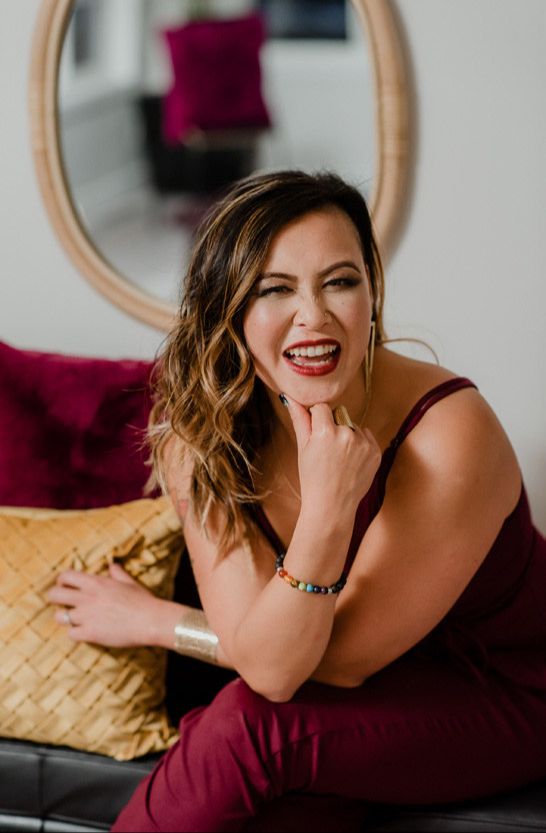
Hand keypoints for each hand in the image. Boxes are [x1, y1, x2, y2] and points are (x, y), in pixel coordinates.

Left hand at [48, 563, 162, 647]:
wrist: (150, 620)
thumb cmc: (142, 601)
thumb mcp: (129, 582)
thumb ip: (117, 573)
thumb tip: (112, 565)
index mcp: (95, 583)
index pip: (65, 576)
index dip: (61, 581)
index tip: (66, 586)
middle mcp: (87, 597)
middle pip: (54, 595)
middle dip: (55, 598)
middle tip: (64, 603)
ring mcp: (87, 616)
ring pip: (59, 616)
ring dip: (65, 618)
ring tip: (75, 619)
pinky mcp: (90, 633)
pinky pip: (70, 634)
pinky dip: (76, 634)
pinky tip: (85, 632)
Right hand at [281, 395, 381, 514]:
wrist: (332, 506)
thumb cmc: (312, 478)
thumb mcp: (303, 448)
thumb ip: (299, 419)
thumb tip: (290, 397)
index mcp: (326, 431)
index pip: (322, 408)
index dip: (317, 419)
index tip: (316, 434)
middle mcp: (347, 434)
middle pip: (339, 416)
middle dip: (333, 428)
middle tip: (328, 452)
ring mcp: (364, 444)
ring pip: (353, 426)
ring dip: (347, 436)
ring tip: (340, 459)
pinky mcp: (376, 452)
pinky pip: (366, 436)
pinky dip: (360, 445)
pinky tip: (351, 461)